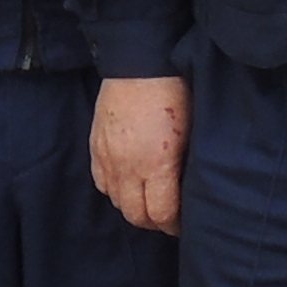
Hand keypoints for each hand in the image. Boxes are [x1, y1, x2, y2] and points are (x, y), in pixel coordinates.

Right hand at [93, 77, 189, 235]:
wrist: (140, 60)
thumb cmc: (175, 91)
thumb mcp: (191, 132)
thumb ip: (185, 166)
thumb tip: (188, 190)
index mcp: (156, 164)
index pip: (161, 214)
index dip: (174, 225)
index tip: (184, 224)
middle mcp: (127, 167)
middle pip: (136, 215)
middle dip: (155, 223)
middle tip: (169, 219)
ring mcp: (108, 157)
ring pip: (117, 202)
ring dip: (134, 207)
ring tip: (150, 202)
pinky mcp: (96, 146)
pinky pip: (102, 183)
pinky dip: (115, 190)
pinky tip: (129, 184)